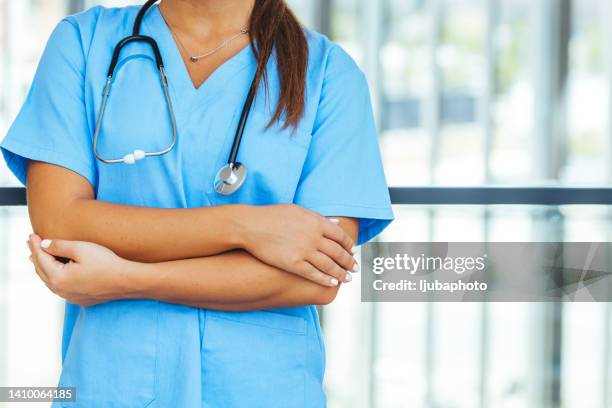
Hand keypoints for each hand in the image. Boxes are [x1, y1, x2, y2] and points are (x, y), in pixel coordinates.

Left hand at [26, 234, 134, 305]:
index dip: (36, 245)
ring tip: (38, 258)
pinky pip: (60, 287)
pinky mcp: (80, 299)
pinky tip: (57, 272)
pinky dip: (54, 277)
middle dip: (36, 256)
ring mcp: (70, 297)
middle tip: (31, 243)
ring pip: (50, 281)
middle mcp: (61, 290)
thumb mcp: (82, 249)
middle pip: (42, 271)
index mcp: (58, 278)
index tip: (31, 235)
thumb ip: (59, 246)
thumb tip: (43, 245)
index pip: (41, 258)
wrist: (127, 281)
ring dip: (43, 268)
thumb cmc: (106, 263)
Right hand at [240, 204, 358, 286]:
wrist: (251, 226)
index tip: (353, 251)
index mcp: (316, 222)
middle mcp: (313, 237)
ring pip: (329, 265)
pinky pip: (314, 274)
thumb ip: (319, 218)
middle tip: (355, 268)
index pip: (340, 236)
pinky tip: (332, 282)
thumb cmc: (272, 216)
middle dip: (348, 262)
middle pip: (338, 252)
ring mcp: (304, 251)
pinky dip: (325, 279)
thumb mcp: (298, 210)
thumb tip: (336, 223)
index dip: (349, 245)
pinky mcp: (293, 264)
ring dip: (341, 273)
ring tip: (347, 279)